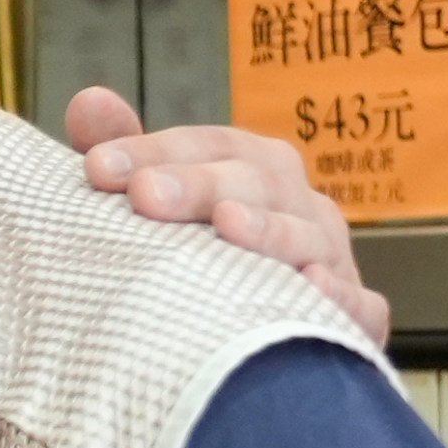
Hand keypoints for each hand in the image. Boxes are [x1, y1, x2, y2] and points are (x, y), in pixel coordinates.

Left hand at [64, 87, 389, 342]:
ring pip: (306, 237)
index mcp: (253, 167)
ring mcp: (332, 257)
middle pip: (253, 182)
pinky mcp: (357, 318)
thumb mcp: (155, 203)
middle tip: (145, 195)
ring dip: (269, 231)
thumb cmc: (196, 258)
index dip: (152, 150)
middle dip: (199, 186)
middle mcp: (298, 203)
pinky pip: (358, 305)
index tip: (95, 168)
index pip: (206, 145)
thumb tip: (88, 102)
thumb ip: (123, 154)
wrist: (259, 346)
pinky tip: (313, 288)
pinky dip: (341, 299)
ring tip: (228, 226)